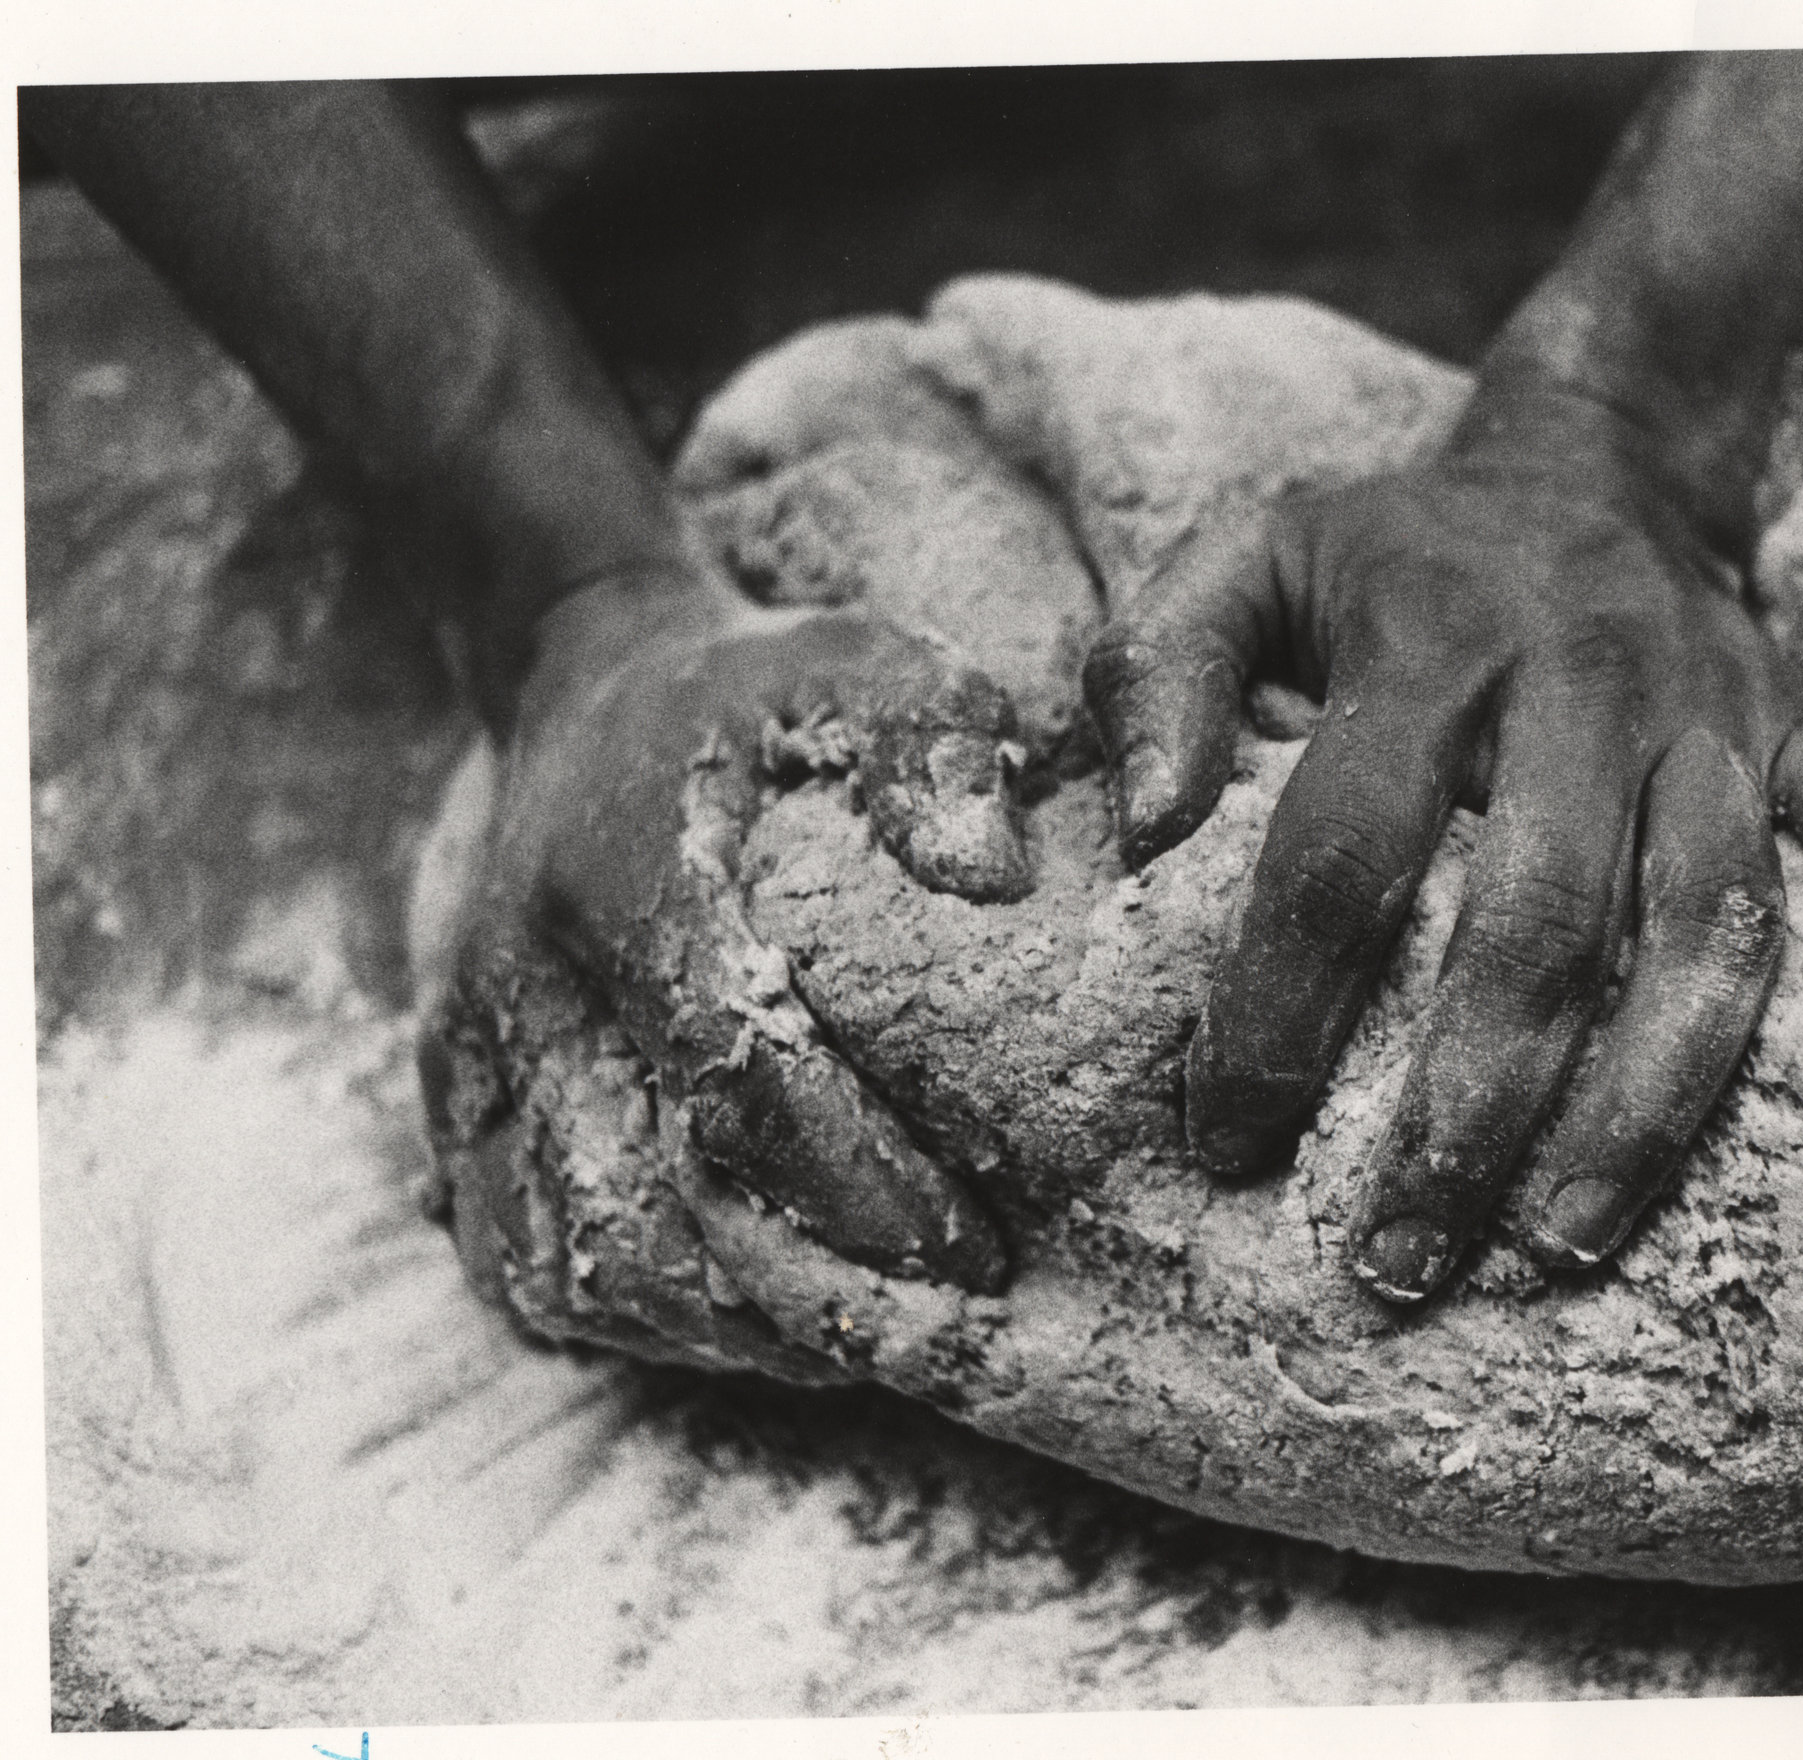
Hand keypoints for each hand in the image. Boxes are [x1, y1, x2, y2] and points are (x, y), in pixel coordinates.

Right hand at [422, 558, 1012, 1293]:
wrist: (583, 687)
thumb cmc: (759, 696)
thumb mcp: (869, 668)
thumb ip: (936, 752)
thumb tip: (991, 875)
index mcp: (619, 872)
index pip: (736, 1070)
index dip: (859, 1182)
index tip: (972, 1251)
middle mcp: (517, 978)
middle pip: (647, 1204)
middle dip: (803, 1290)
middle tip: (932, 1324)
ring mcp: (468, 1051)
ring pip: (576, 1257)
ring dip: (721, 1325)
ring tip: (854, 1339)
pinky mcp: (450, 1101)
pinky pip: (520, 1260)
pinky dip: (634, 1314)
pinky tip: (745, 1319)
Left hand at [1084, 386, 1802, 1302]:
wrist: (1590, 466)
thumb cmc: (1391, 556)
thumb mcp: (1246, 561)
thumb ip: (1156, 668)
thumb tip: (1142, 829)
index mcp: (1431, 644)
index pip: (1346, 853)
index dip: (1279, 1009)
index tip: (1228, 1140)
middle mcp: (1588, 676)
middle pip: (1541, 920)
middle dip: (1468, 1109)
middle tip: (1399, 1258)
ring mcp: (1721, 711)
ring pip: (1712, 921)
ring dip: (1647, 1098)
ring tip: (1564, 1242)